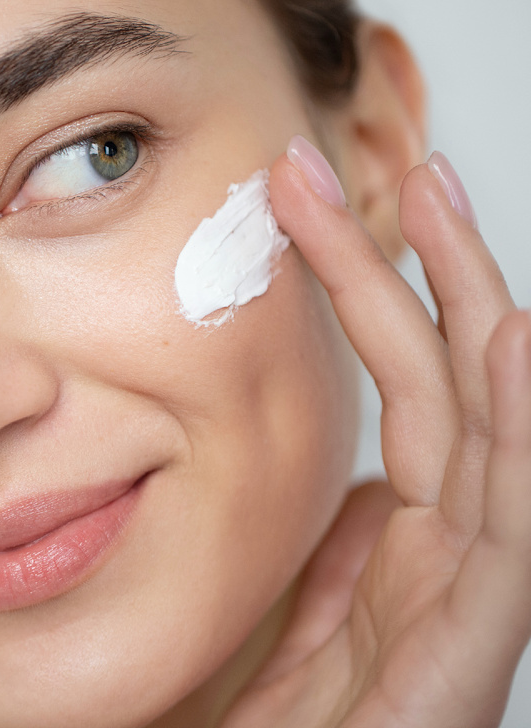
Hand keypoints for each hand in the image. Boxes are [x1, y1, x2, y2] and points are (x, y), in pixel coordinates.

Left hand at [220, 139, 530, 727]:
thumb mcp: (297, 618)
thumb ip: (325, 553)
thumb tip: (350, 484)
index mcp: (408, 536)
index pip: (404, 384)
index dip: (369, 289)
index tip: (313, 206)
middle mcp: (450, 549)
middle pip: (444, 379)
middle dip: (414, 264)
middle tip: (374, 162)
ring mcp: (470, 591)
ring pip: (486, 423)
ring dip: (468, 304)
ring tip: (439, 201)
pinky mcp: (475, 643)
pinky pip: (510, 522)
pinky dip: (520, 425)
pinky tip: (508, 339)